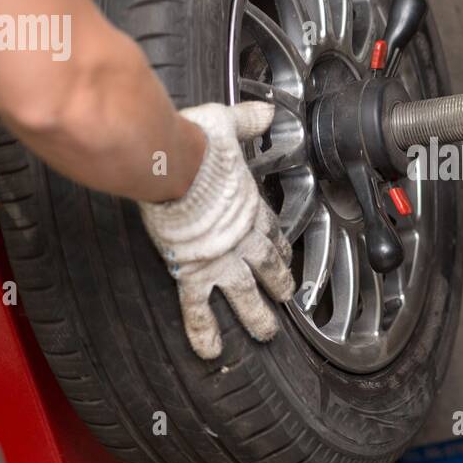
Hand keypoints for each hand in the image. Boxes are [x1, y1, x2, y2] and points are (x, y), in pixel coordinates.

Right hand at [138, 101, 295, 358]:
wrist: (174, 164)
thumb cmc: (197, 142)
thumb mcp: (230, 125)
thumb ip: (250, 121)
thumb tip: (266, 111)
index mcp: (248, 205)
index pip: (271, 230)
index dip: (280, 244)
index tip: (285, 254)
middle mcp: (242, 236)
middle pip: (267, 266)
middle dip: (280, 284)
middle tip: (288, 300)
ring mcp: (221, 258)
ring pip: (245, 294)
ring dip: (258, 316)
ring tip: (266, 334)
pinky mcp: (194, 271)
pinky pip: (199, 308)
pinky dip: (205, 331)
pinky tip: (210, 352)